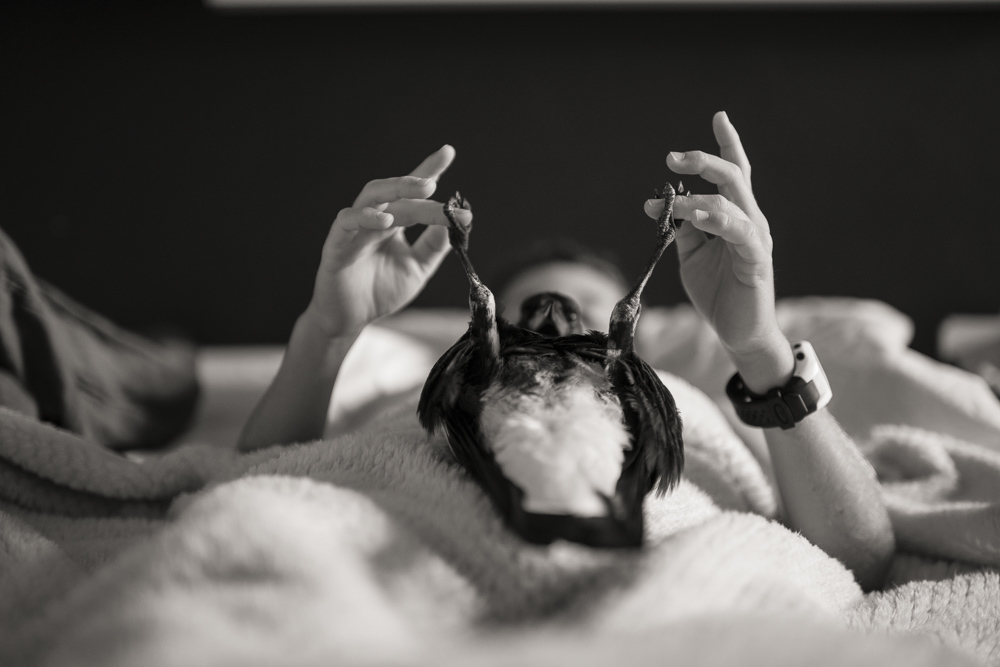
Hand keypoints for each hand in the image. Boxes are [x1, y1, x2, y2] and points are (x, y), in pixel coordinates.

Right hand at [305, 145, 471, 338]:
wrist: (350, 320)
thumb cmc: (380, 292)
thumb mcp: (417, 268)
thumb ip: (433, 246)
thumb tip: (454, 223)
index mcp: (393, 223)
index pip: (411, 193)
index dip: (428, 170)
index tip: (448, 151)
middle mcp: (373, 221)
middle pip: (394, 192)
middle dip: (414, 182)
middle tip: (435, 182)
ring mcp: (353, 231)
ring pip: (371, 199)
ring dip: (395, 191)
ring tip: (421, 191)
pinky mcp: (336, 246)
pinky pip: (347, 224)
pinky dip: (365, 218)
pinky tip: (386, 221)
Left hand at [644, 112, 791, 390]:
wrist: (739, 333)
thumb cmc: (719, 291)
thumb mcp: (692, 254)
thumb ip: (682, 227)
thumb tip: (659, 204)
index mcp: (735, 216)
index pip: (734, 173)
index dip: (727, 144)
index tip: (719, 116)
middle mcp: (750, 220)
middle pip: (734, 176)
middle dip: (703, 161)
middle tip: (670, 158)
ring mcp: (755, 239)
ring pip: (731, 202)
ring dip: (698, 197)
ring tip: (673, 203)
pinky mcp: (756, 260)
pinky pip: (738, 232)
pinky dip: (716, 220)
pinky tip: (697, 217)